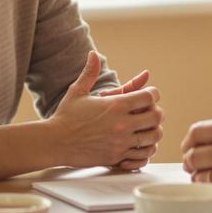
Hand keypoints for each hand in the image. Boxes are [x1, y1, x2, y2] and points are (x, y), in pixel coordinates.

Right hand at [49, 51, 163, 171]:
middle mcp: (121, 124)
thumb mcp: (78, 91)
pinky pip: (143, 156)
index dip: (153, 94)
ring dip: (153, 131)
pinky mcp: (117, 158)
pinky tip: (140, 144)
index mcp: (115, 105)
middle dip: (157, 112)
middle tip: (151, 112)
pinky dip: (145, 150)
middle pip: (156, 117)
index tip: (149, 94)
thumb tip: (93, 54)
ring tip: (148, 128)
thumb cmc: (66, 116)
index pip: (149, 97)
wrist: (54, 142)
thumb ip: (90, 72)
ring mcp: (120, 143)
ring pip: (153, 137)